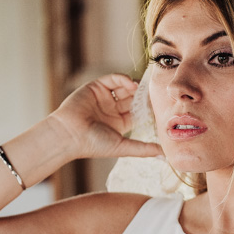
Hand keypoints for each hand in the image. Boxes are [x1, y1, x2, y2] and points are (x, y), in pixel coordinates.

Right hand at [48, 73, 162, 159]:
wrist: (69, 135)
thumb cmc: (93, 144)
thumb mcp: (123, 147)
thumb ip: (144, 149)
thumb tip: (164, 155)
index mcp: (120, 123)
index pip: (139, 111)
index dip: (148, 108)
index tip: (159, 106)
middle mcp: (112, 109)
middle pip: (133, 98)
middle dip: (143, 95)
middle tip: (154, 92)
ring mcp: (104, 98)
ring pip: (124, 87)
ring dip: (134, 86)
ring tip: (142, 88)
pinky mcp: (95, 87)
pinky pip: (112, 79)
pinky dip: (122, 79)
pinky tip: (130, 84)